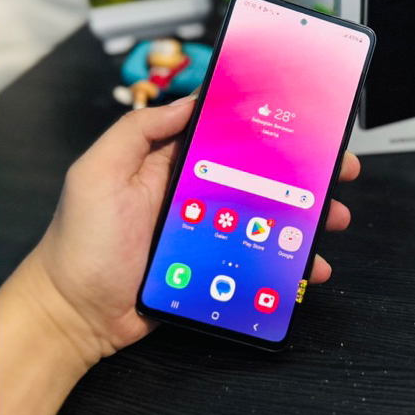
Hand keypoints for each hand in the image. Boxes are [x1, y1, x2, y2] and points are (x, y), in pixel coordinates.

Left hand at [23, 95, 360, 365]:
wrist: (74, 314)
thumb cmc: (81, 241)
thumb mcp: (98, 171)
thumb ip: (139, 130)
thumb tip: (189, 100)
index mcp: (173, 164)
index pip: (228, 135)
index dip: (267, 127)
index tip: (303, 122)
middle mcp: (197, 193)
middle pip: (260, 175)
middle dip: (302, 172)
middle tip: (339, 169)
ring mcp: (209, 230)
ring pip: (268, 217)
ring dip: (305, 217)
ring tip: (333, 218)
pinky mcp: (215, 266)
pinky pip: (259, 258)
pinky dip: (287, 261)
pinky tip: (309, 264)